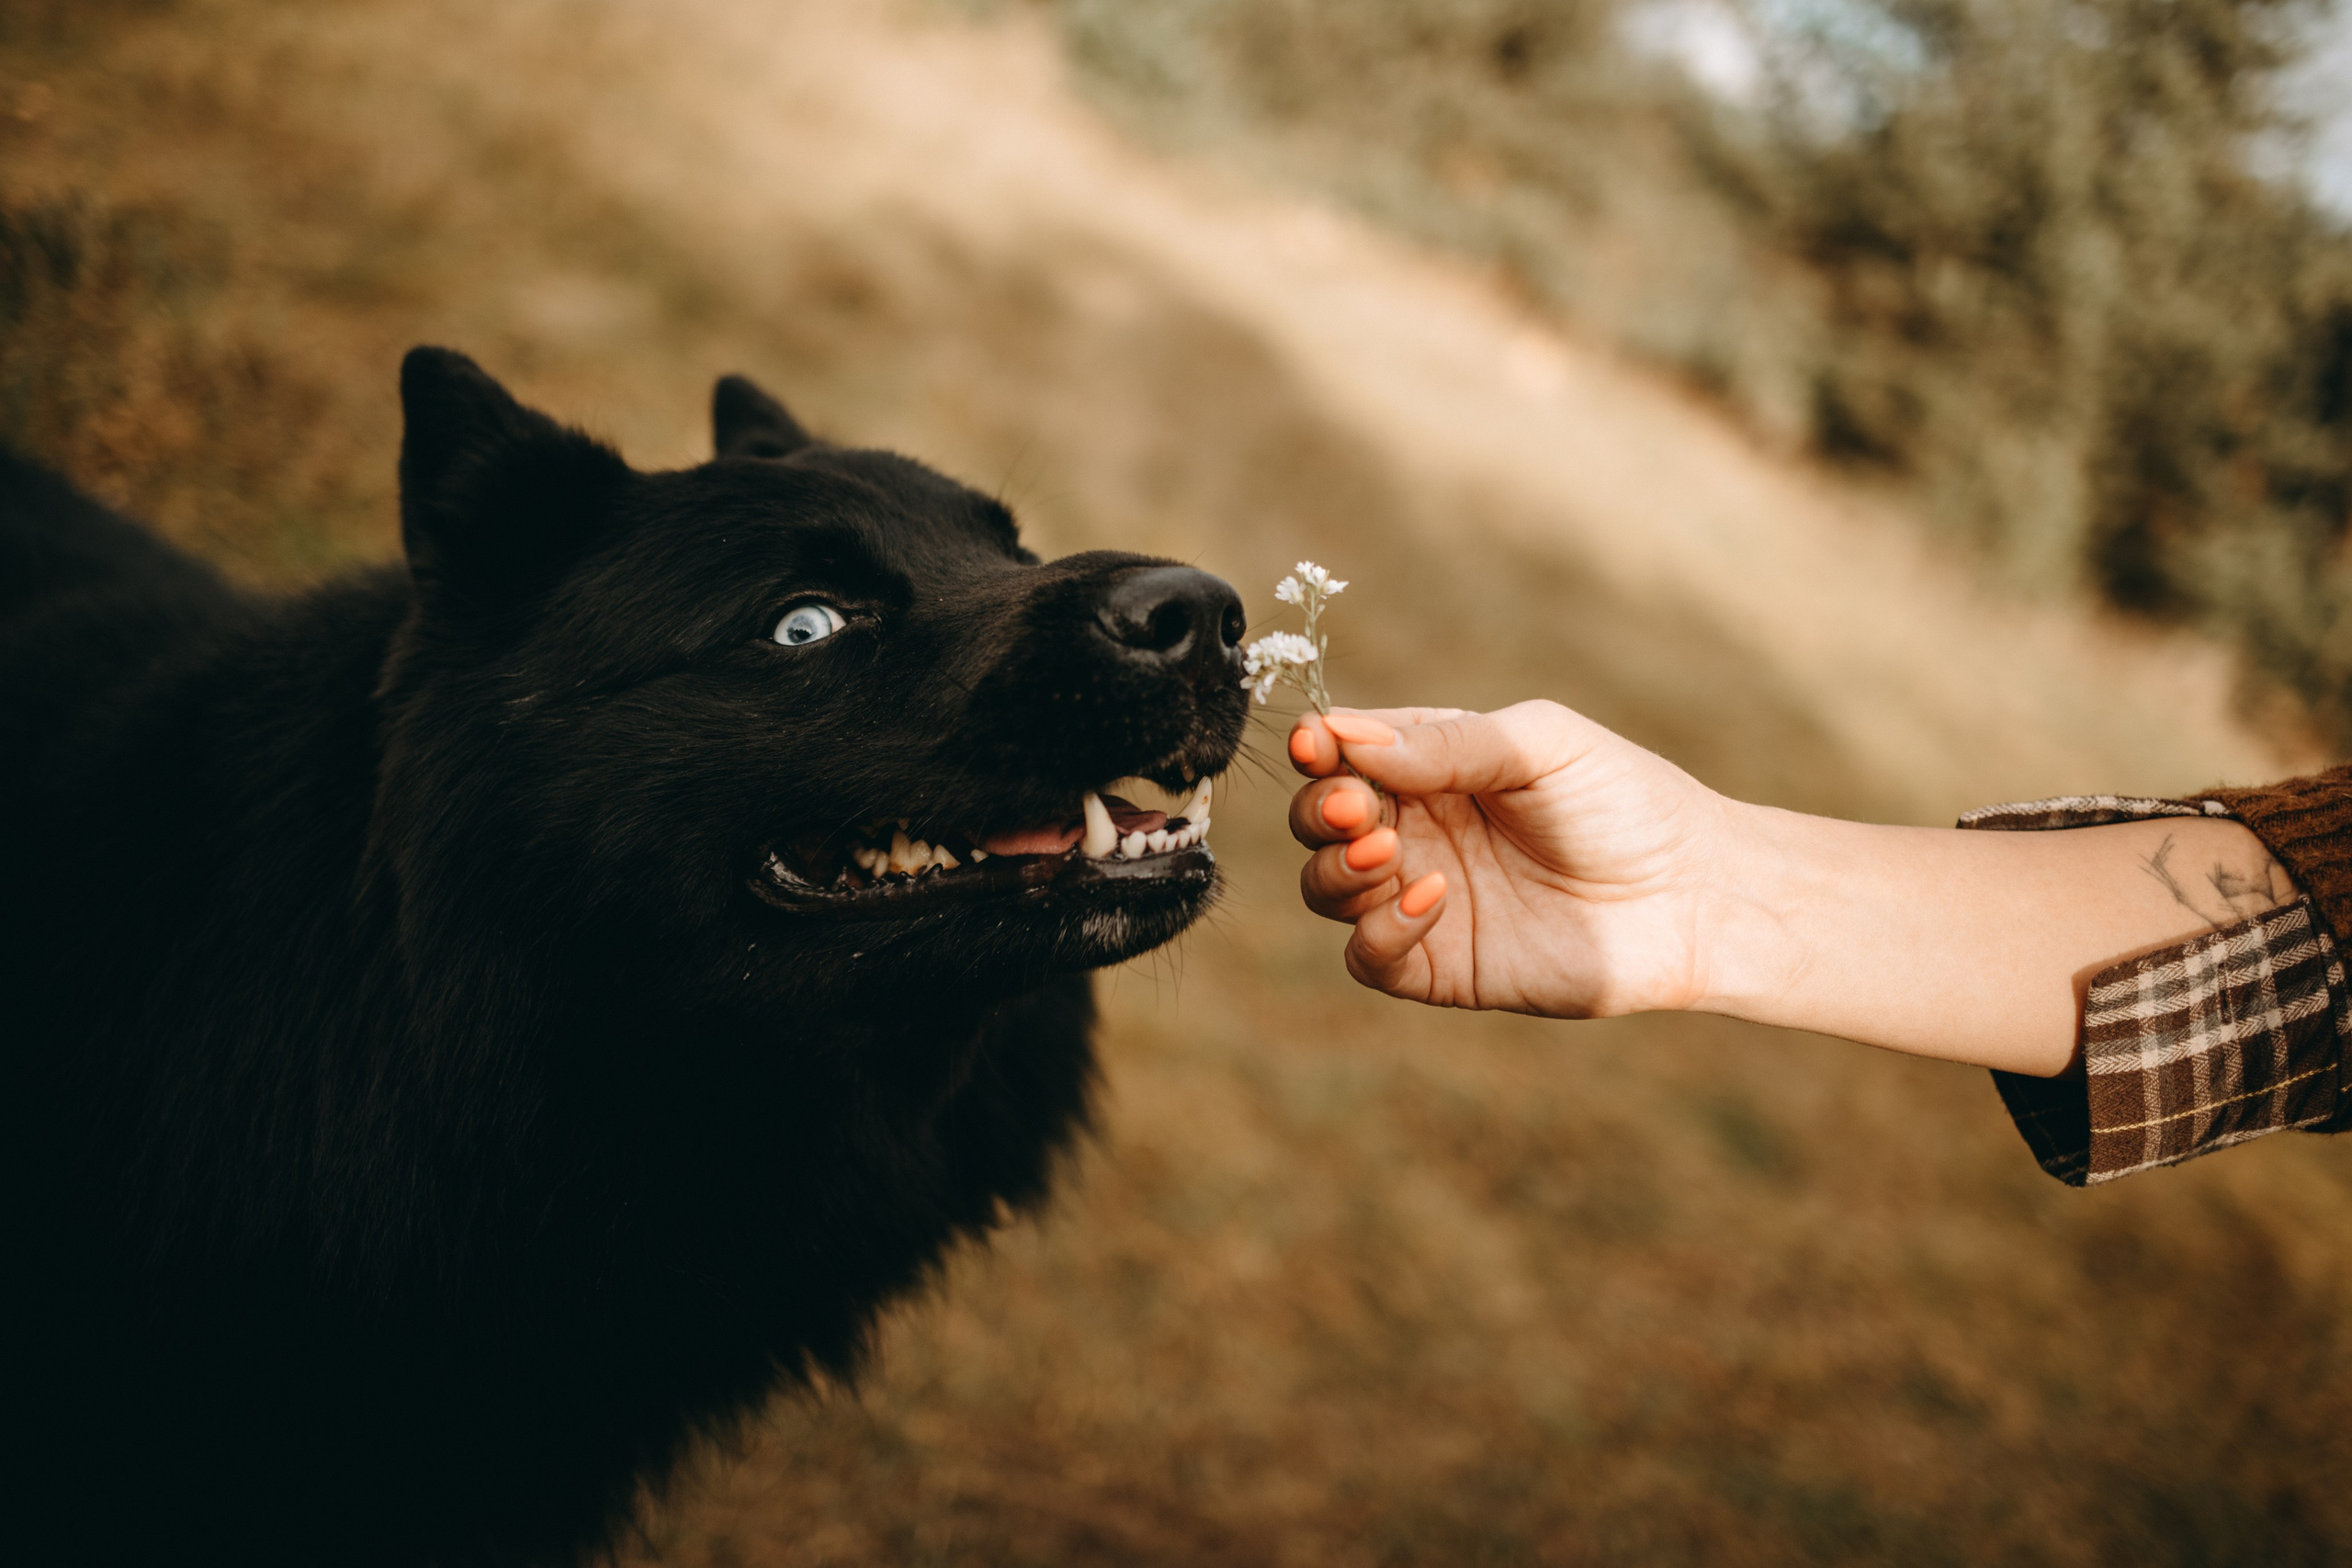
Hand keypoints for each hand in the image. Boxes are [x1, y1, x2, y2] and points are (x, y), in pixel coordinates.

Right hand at [1289, 702, 1737, 1015]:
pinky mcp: (1439, 967)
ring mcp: (1421, 901)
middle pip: (1319, 820)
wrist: (1695, 896)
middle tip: (1355, 806)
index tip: (1316, 744)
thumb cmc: (1628, 803)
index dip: (1319, 747)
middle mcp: (1416, 830)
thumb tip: (1349, 737)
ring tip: (1387, 852)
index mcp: (1433, 765)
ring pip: (1327, 889)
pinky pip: (1369, 959)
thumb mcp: (1541, 745)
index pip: (1345, 752)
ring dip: (1337, 868)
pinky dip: (1379, 932)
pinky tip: (1432, 899)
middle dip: (1321, 809)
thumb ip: (1449, 741)